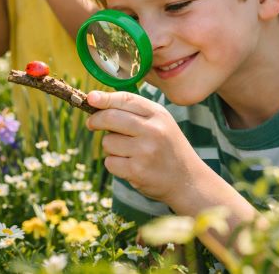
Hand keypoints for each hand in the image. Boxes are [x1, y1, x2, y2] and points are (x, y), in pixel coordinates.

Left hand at [85, 91, 205, 204]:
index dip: (104, 98)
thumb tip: (95, 100)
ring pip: (108, 142)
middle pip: (111, 118)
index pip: (125, 99)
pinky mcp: (137, 171)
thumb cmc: (167, 148)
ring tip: (129, 153)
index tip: (90, 98)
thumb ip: (132, 111)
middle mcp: (153, 130)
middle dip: (96, 120)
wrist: (188, 180)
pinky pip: (110, 162)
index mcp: (158, 114)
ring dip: (111, 147)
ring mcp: (145, 151)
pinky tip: (131, 167)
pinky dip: (115, 164)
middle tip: (92, 124)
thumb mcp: (159, 122)